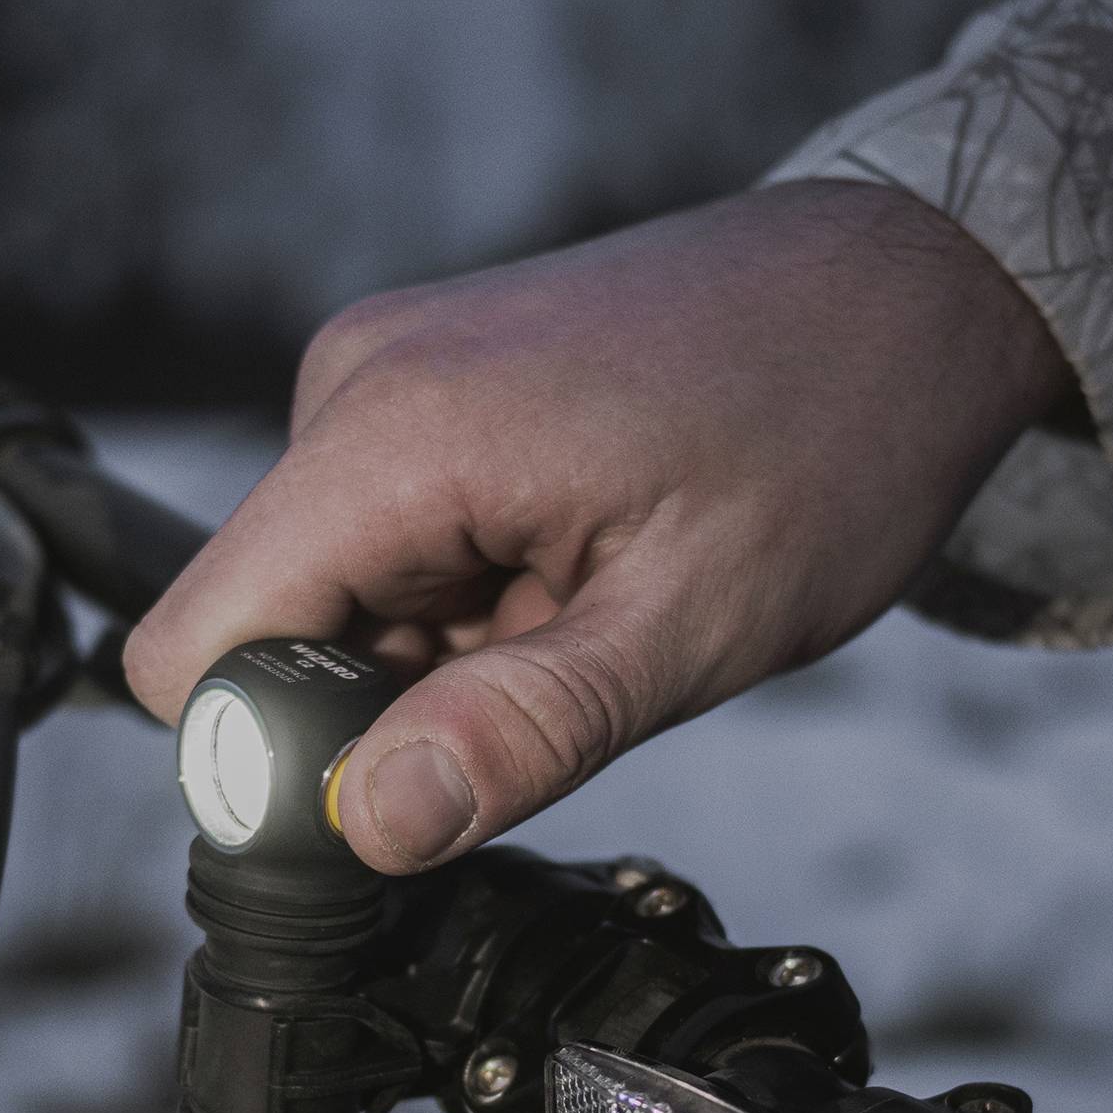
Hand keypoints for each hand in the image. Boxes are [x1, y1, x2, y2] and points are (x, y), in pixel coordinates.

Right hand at [121, 179, 1072, 871]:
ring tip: (598, 596)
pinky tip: (588, 558)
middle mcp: (358, 381)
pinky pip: (391, 544)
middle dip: (389, 704)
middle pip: (265, 629)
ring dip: (448, 651)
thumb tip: (371, 826)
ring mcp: (389, 373)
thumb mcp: (690, 625)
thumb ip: (519, 733)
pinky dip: (476, 593)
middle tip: (566, 668)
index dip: (271, 761)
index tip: (415, 787)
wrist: (917, 287)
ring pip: (334, 598)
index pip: (195, 649)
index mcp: (395, 430)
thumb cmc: (833, 433)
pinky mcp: (427, 384)